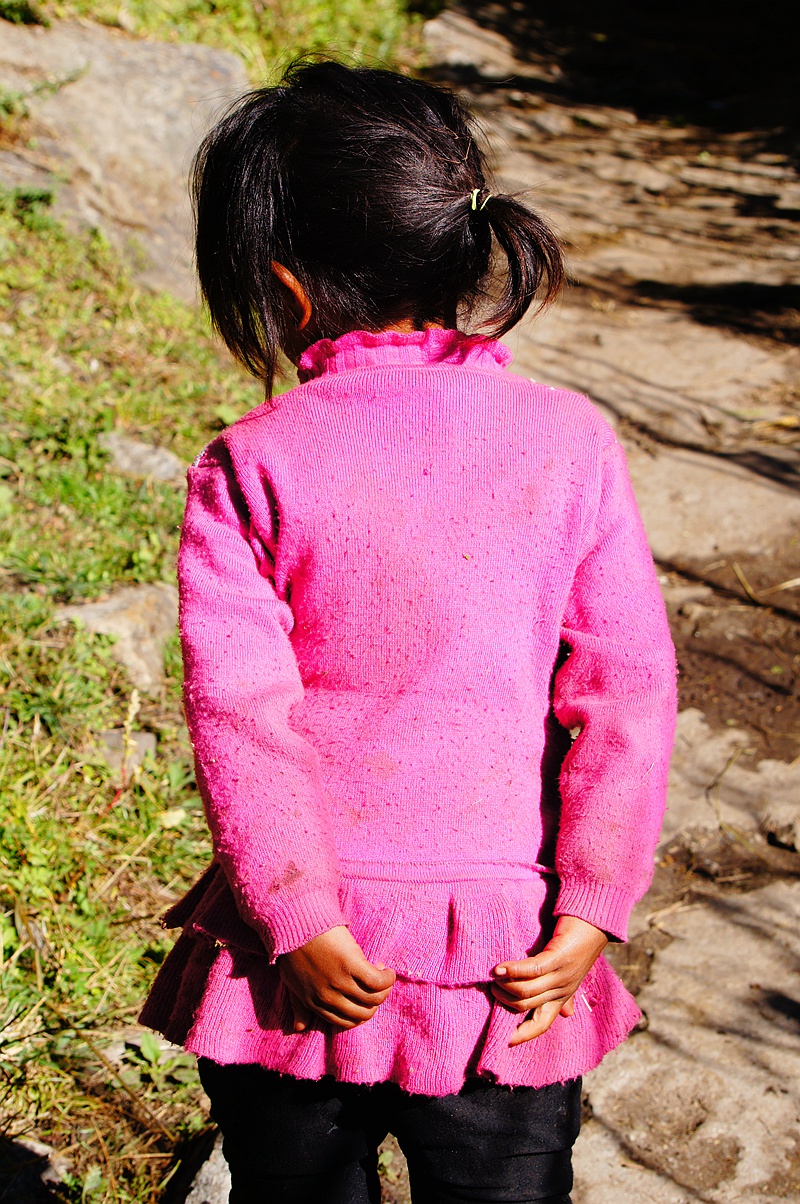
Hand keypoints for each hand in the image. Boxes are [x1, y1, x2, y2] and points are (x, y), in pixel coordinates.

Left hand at [278, 926, 395, 1032]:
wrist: (295, 922)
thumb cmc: (294, 949)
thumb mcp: (291, 982)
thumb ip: (298, 1005)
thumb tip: (300, 1028)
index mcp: (315, 1003)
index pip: (346, 1022)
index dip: (361, 1011)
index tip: (365, 995)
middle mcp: (328, 997)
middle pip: (364, 1013)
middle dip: (375, 1002)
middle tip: (377, 984)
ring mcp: (340, 982)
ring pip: (374, 998)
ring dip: (385, 988)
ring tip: (383, 973)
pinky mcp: (351, 964)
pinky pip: (377, 981)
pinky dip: (387, 978)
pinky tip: (386, 970)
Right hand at [491, 915, 607, 1045]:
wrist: (596, 921)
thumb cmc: (578, 944)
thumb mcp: (572, 972)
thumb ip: (566, 994)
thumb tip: (567, 1015)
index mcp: (563, 996)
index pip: (542, 1023)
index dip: (524, 1034)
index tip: (507, 1040)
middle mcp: (562, 989)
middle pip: (526, 1005)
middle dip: (505, 1000)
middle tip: (493, 988)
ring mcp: (561, 975)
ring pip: (526, 991)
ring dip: (505, 985)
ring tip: (494, 976)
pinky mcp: (558, 958)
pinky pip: (532, 970)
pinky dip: (513, 971)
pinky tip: (499, 969)